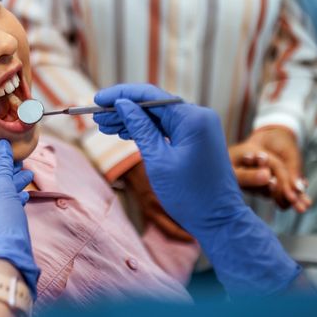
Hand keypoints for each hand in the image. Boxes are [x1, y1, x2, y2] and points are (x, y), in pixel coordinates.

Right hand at [94, 84, 300, 294]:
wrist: (220, 220)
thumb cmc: (190, 195)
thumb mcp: (157, 160)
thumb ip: (139, 128)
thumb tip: (122, 104)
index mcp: (192, 118)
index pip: (150, 96)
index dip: (121, 95)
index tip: (98, 99)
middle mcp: (198, 117)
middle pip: (153, 104)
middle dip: (123, 109)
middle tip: (97, 116)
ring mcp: (199, 127)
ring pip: (158, 116)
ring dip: (132, 120)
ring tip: (105, 126)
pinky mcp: (196, 139)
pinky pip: (167, 128)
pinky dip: (146, 130)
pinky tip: (125, 133)